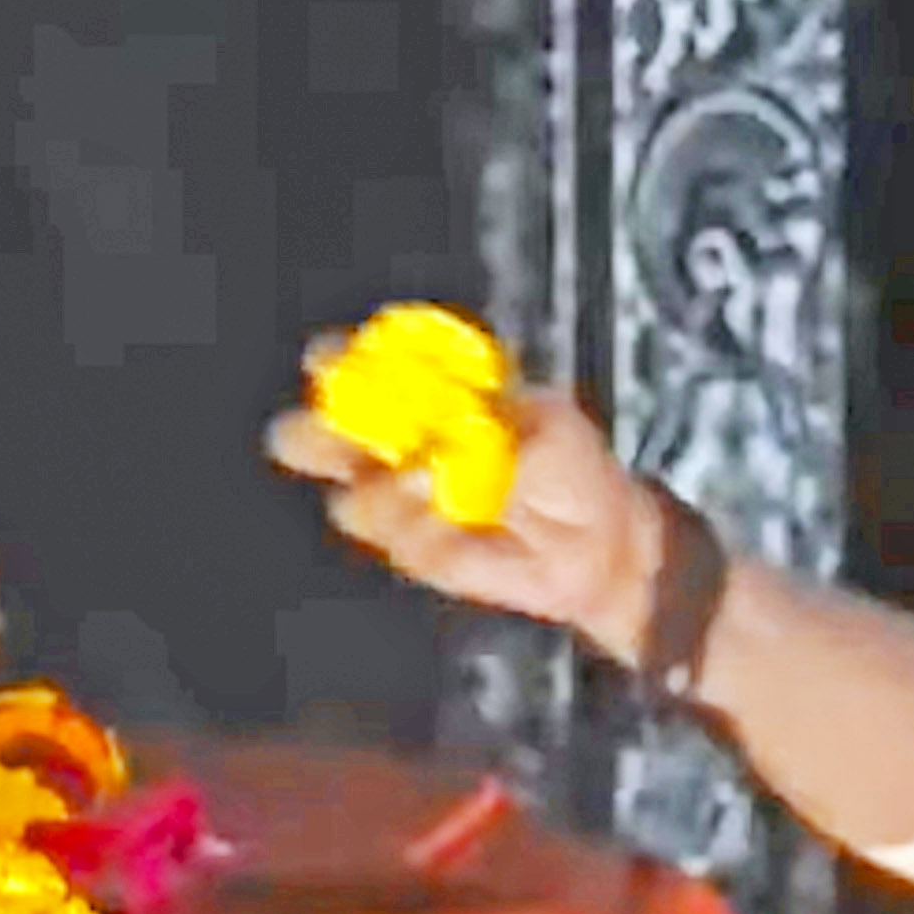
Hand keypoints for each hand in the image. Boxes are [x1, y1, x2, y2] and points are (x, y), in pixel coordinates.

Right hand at [267, 340, 668, 656]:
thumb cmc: (569, 466)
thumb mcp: (546, 421)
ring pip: (351, 499)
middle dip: (317, 436)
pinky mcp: (416, 549)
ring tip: (434, 486)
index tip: (331, 364)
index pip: (356, 369)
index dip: (334, 364)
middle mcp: (396, 446)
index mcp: (422, 395)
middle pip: (316, 437)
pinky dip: (427, 533)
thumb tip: (447, 429)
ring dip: (386, 494)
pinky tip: (461, 527)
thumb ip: (491, 420)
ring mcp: (400, 501)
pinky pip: (400, 542)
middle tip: (344, 439)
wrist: (597, 540)